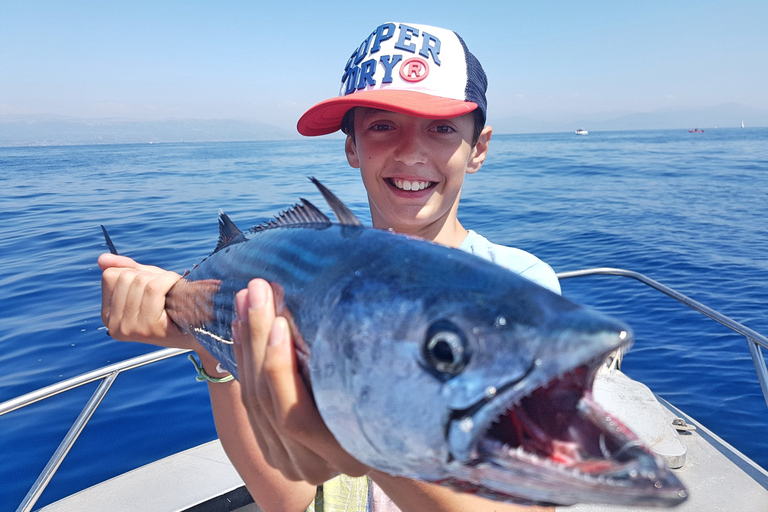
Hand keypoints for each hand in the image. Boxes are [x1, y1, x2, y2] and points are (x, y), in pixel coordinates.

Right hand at [98, 253, 197, 349]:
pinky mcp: (147, 329)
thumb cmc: (174, 305)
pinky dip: (170, 282)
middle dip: (151, 276)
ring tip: (172, 295)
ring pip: (142, 282)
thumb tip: (102, 259)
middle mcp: (113, 325)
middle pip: (127, 277)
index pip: (111, 275)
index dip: (137, 272)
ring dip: (164, 279)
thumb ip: (126, 269)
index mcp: (108, 314)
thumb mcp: (148, 283)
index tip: (153, 287)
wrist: (202, 331)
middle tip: (166, 292)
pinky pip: (155, 289)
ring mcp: (129, 329)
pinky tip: (177, 295)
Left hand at [232, 278, 368, 483]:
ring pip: (254, 401)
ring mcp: (290, 463)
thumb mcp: (375, 383)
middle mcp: (314, 466)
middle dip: (258, 341)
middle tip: (255, 292)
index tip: (280, 320)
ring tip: (245, 302)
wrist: (383, 440)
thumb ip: (345, 363)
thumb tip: (320, 308)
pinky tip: (242, 328)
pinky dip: (244, 361)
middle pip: (269, 402)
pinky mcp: (274, 451)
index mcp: (347, 454)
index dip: (281, 368)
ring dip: (246, 345)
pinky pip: (250, 403)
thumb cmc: (391, 400)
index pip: (296, 415)